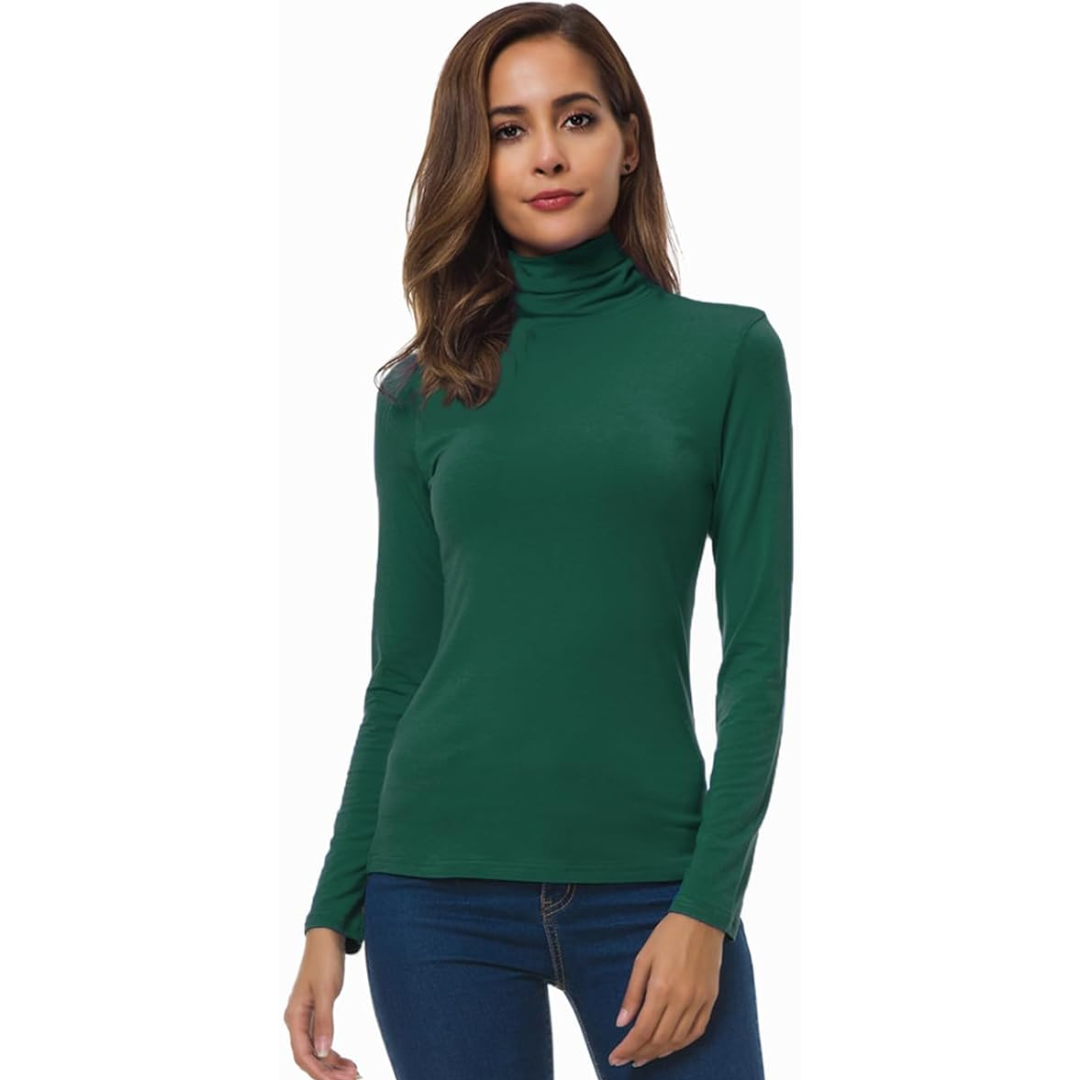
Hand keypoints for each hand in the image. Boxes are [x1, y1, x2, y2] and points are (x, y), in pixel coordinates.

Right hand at [283, 929, 362, 1078]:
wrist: (326, 938)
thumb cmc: (325, 960)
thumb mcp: (327, 991)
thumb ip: (324, 1023)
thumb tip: (321, 1053)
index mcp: (294, 1016)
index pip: (302, 1055)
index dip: (319, 1072)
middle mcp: (296, 1020)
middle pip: (308, 1058)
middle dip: (328, 1072)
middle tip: (353, 1078)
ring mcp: (305, 1018)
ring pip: (315, 1052)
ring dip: (332, 1065)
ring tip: (354, 1073)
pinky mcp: (315, 1013)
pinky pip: (320, 1040)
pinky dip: (332, 1053)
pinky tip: (347, 1061)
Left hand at [607, 913, 723, 1067]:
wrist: (701, 920)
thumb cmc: (668, 935)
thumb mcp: (643, 959)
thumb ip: (632, 993)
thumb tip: (622, 1022)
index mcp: (661, 988)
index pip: (642, 1030)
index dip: (627, 1048)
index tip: (615, 1057)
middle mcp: (682, 1000)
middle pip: (659, 1039)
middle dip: (640, 1053)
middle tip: (627, 1059)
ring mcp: (699, 1002)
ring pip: (678, 1040)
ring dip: (659, 1052)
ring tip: (644, 1057)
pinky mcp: (711, 1000)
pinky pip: (696, 1032)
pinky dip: (681, 1044)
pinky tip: (669, 1047)